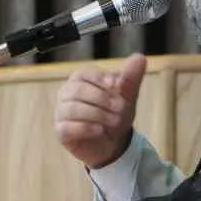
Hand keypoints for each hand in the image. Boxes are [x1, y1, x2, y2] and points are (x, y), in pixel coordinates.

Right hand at [54, 52, 146, 168]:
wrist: (113, 143)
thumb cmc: (115, 113)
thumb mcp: (126, 95)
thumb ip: (130, 77)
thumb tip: (140, 57)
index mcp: (79, 80)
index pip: (84, 74)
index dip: (102, 81)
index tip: (119, 88)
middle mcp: (66, 94)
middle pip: (77, 90)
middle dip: (102, 99)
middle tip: (121, 108)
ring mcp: (61, 112)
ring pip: (72, 108)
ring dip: (97, 114)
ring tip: (114, 121)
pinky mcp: (61, 131)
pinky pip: (67, 127)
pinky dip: (86, 128)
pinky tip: (100, 130)